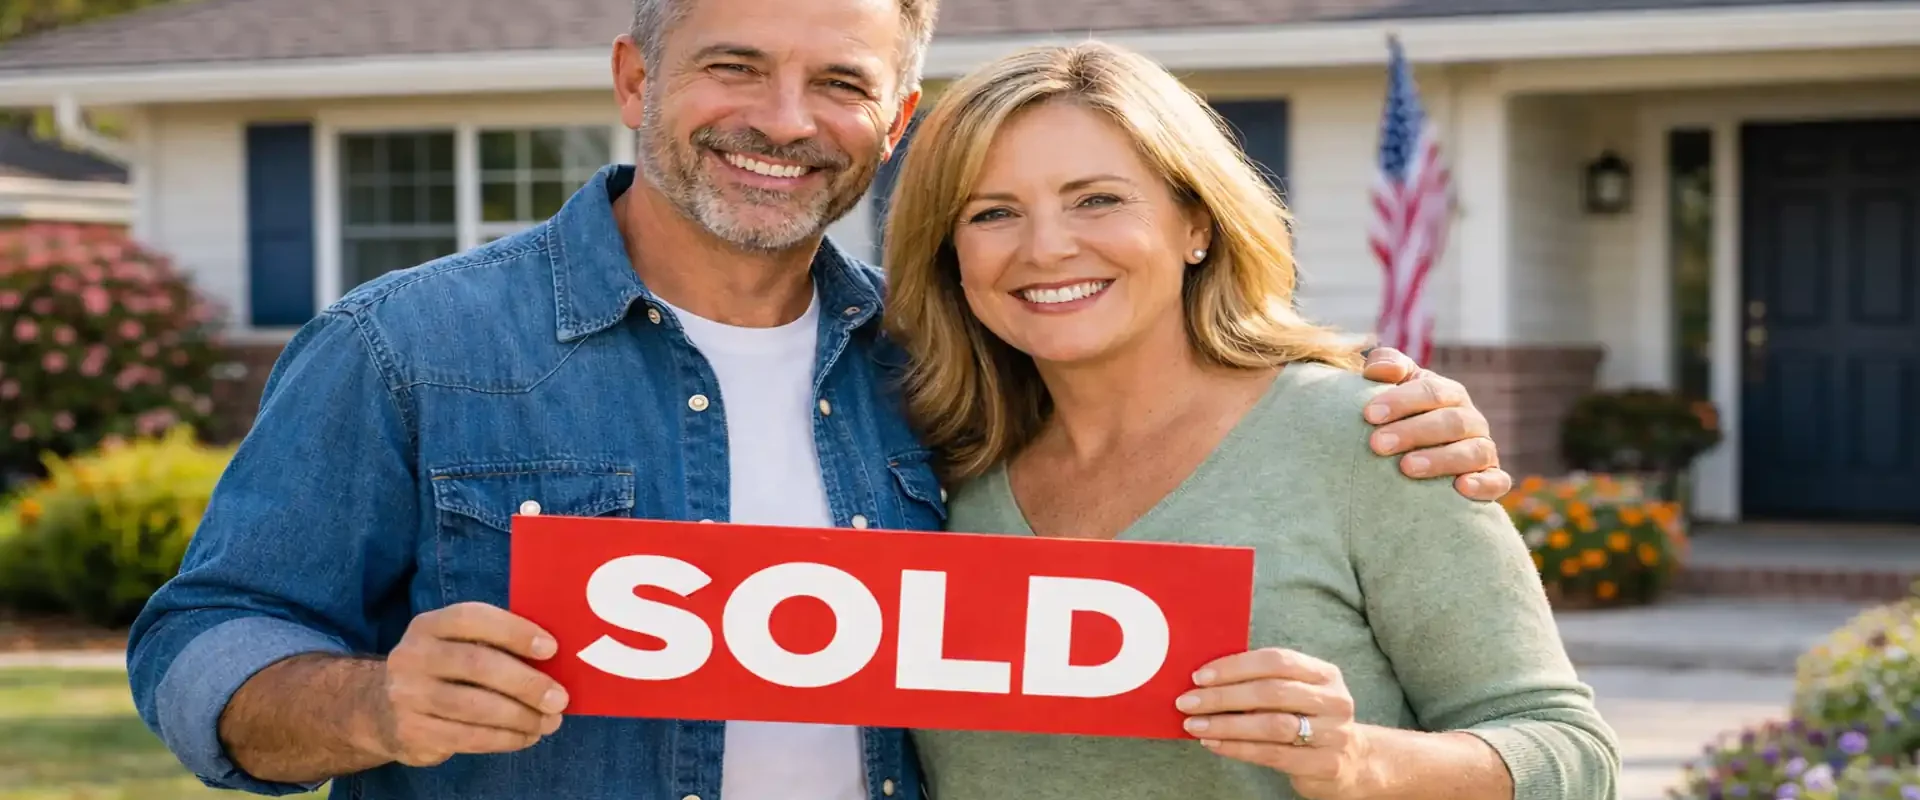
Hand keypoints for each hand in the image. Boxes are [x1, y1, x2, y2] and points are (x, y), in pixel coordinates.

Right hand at [370, 602, 568, 766]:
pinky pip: (466, 737)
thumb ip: (495, 644)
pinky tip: (527, 736)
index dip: (514, 631)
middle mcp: (412, 656)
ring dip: (520, 717)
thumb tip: (556, 660)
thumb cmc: (444, 671)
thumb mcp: (457, 646)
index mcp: (429, 625)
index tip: (551, 648)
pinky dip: (504, 739)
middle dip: (526, 683)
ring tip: (549, 722)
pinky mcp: (412, 731)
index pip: (472, 618)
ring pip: (473, 707)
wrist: (383, 709)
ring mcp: (407, 696)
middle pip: (476, 665)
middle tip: (559, 698)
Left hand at [1178, 648, 1372, 799]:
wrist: (1352, 761)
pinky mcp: (1325, 764)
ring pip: (1271, 725)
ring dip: (1226, 725)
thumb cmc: (1309, 719)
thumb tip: (1207, 679)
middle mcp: (1334, 701)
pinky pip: (1272, 754)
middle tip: (1188, 702)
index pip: (1276, 660)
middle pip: (1271, 692)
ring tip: (1195, 725)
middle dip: (1223, 696)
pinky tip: (1215, 744)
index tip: (1200, 676)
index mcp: (1325, 673)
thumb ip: (1263, 681)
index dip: (1235, 666)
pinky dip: (1237, 748)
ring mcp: (1333, 734)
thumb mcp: (1298, 693)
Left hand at [1358, 347, 1509, 501]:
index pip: (1431, 391)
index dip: (1401, 401)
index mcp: (1449, 394)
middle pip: (1451, 421)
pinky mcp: (1492, 479)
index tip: (1369, 414)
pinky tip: (1460, 487)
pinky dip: (1483, 483)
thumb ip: (1386, 366)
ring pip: (1474, 451)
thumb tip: (1378, 368)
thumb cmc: (1397, 418)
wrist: (1412, 461)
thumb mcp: (1392, 388)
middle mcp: (1471, 420)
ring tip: (1406, 468)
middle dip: (1413, 432)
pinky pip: (1497, 481)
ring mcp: (1483, 450)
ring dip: (1441, 459)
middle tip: (1377, 444)